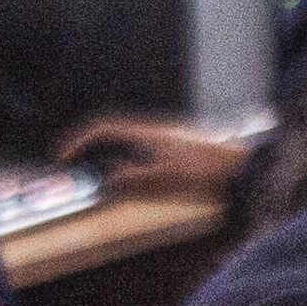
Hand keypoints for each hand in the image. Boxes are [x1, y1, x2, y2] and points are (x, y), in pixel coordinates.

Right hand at [58, 117, 253, 196]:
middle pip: (112, 132)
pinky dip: (128, 161)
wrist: (244, 166)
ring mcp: (165, 136)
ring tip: (101, 178)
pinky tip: (132, 177)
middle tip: (74, 166)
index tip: (62, 154)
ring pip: (127, 142)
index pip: (104, 126)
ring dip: (110, 156)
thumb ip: (135, 177)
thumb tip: (108, 176)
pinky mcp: (174, 146)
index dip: (79, 138)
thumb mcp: (168, 179)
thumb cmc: (209, 170)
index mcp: (150, 132)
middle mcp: (156, 129)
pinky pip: (141, 149)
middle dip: (89, 148)